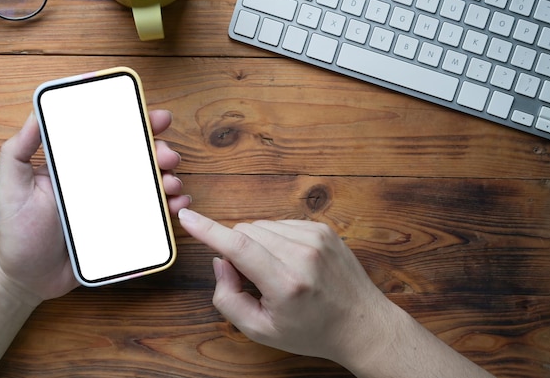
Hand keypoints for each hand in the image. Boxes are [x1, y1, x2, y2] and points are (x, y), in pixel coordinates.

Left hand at [0, 110, 189, 305]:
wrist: (27, 278)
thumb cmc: (16, 232)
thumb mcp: (11, 188)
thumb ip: (17, 151)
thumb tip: (35, 114)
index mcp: (81, 166)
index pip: (113, 136)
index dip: (138, 123)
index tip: (156, 117)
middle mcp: (102, 182)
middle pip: (141, 158)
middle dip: (162, 151)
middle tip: (167, 156)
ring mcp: (116, 206)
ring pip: (153, 184)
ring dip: (170, 178)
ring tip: (171, 184)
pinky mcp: (124, 229)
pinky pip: (154, 216)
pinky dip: (171, 208)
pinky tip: (175, 207)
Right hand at [177, 209, 391, 365]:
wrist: (362, 324)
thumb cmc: (312, 331)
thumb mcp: (261, 331)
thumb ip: (228, 298)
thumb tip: (220, 261)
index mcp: (287, 283)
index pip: (238, 246)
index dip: (207, 231)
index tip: (186, 218)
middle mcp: (303, 254)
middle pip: (246, 231)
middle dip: (237, 250)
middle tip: (252, 278)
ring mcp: (316, 237)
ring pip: (262, 225)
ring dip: (257, 244)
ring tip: (277, 272)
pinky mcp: (323, 228)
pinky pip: (281, 224)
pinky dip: (275, 240)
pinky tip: (290, 262)